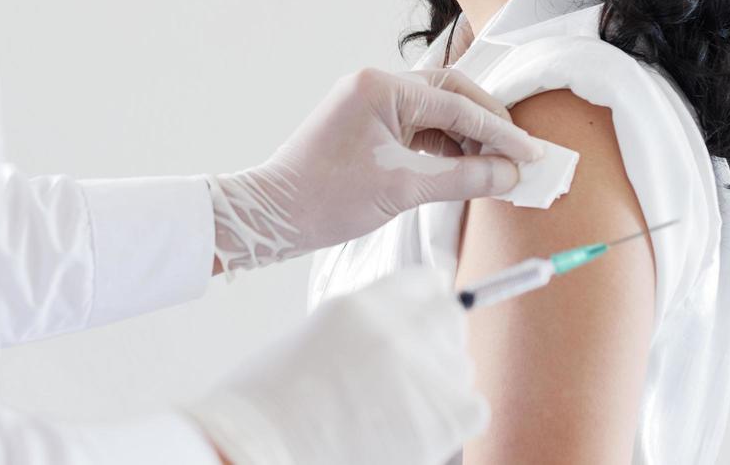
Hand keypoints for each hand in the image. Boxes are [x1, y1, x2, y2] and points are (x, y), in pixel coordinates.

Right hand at [188, 266, 487, 464]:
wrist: (256, 453)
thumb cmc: (270, 408)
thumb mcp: (315, 339)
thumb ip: (366, 325)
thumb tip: (404, 325)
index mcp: (362, 305)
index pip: (428, 281)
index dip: (426, 304)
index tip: (424, 323)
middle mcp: (400, 328)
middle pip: (451, 319)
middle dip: (437, 343)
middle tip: (411, 376)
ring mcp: (424, 371)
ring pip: (460, 366)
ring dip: (440, 385)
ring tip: (396, 412)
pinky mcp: (445, 416)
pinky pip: (473, 408)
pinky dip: (453, 422)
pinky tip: (416, 431)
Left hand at [204, 67, 544, 274]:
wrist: (271, 216)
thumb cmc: (326, 199)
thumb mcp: (403, 189)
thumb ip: (463, 177)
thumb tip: (509, 176)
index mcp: (380, 87)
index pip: (456, 104)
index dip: (499, 132)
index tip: (531, 155)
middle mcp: (376, 85)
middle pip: (450, 94)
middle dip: (487, 124)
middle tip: (519, 154)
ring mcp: (371, 103)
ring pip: (436, 112)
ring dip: (468, 137)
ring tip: (496, 167)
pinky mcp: (369, 125)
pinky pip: (419, 128)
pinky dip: (445, 147)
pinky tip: (466, 168)